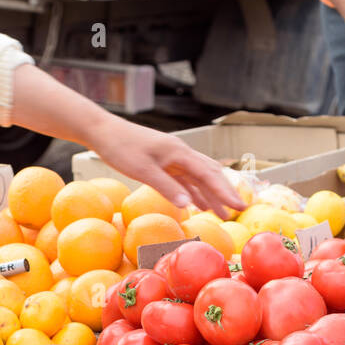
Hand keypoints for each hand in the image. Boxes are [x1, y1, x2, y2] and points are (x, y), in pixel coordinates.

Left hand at [87, 118, 244, 216]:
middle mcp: (180, 153)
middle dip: (225, 193)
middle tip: (240, 210)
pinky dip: (195, 191)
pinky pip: (186, 179)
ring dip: (212, 195)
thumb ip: (166, 187)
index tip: (239, 206)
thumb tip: (188, 205)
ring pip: (199, 177)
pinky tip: (201, 204)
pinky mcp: (165, 162)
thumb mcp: (143, 170)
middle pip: (209, 174)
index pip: (208, 174)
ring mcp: (173, 158)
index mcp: (179, 152)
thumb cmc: (121, 148)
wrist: (103, 131)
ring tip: (224, 214)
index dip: (225, 191)